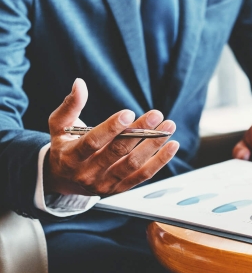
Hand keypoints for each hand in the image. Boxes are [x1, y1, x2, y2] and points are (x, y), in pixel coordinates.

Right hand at [44, 79, 178, 195]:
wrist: (64, 180)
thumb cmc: (64, 147)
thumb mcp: (59, 127)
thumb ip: (70, 106)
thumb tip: (79, 84)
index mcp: (71, 157)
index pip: (93, 142)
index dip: (111, 128)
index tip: (128, 112)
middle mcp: (88, 173)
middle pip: (117, 152)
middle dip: (139, 132)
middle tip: (156, 114)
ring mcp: (105, 184)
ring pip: (133, 164)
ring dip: (154, 145)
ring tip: (168, 127)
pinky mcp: (120, 188)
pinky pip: (144, 176)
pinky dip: (160, 161)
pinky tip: (172, 146)